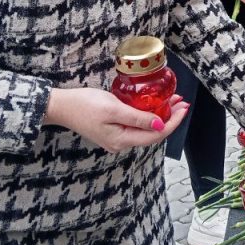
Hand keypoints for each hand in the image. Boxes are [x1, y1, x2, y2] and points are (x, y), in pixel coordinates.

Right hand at [43, 88, 187, 152]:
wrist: (61, 106)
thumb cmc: (85, 105)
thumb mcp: (114, 108)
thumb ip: (137, 118)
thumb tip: (159, 126)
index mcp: (122, 140)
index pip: (156, 135)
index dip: (173, 122)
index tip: (184, 108)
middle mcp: (121, 143)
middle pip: (152, 133)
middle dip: (169, 117)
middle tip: (181, 102)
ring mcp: (116, 138)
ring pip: (145, 128)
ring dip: (159, 114)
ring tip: (172, 100)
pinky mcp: (112, 130)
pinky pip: (136, 125)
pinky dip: (147, 114)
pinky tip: (152, 104)